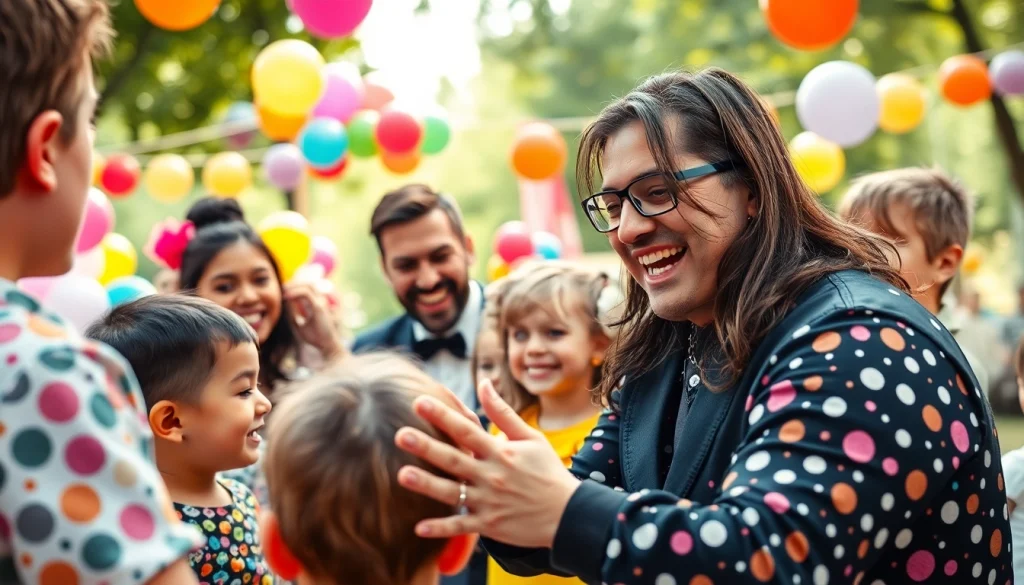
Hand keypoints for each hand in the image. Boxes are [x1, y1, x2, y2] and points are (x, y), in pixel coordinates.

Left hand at [283, 282, 344, 361]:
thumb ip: (292, 314)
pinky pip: (306, 293)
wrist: (326, 346)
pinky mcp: (319, 307)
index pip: (306, 289)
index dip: (294, 287)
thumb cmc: (315, 337)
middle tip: (281, 287)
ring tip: (283, 290)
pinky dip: (295, 293)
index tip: (282, 292)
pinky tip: (286, 296)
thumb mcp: (298, 324)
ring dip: (294, 285)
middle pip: (307, 284)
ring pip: (308, 285)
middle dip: (293, 283)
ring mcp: (320, 302)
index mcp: (316, 304)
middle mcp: (320, 301)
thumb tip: (284, 304)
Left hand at [395, 380, 580, 547]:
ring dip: (427, 485)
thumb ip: (503, 413)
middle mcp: (491, 476)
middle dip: (427, 447)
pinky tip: (419, 528)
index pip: (467, 430)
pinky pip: (462, 527)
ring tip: (402, 476)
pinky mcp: (489, 525)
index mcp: (500, 452)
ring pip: (452, 493)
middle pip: (454, 459)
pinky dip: (442, 529)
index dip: (443, 416)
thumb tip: (483, 384)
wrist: (568, 514)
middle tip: (401, 435)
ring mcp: (489, 502)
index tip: (420, 402)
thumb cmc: (547, 471)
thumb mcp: (530, 437)